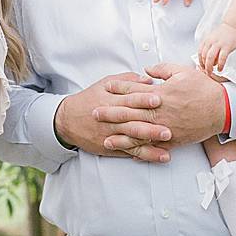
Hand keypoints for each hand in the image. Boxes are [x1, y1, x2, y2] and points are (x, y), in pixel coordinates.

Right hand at [53, 71, 170, 159]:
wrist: (67, 121)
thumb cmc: (89, 99)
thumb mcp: (105, 84)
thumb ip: (127, 81)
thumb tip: (149, 79)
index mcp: (111, 101)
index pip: (129, 100)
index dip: (143, 100)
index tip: (158, 100)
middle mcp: (112, 120)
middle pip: (132, 123)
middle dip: (150, 127)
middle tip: (168, 129)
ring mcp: (112, 135)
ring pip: (132, 140)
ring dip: (150, 144)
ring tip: (166, 146)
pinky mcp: (111, 147)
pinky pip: (129, 151)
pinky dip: (144, 155)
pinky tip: (158, 156)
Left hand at [101, 61, 229, 151]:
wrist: (222, 108)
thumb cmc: (203, 88)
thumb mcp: (183, 71)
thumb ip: (163, 69)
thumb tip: (147, 69)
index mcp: (160, 93)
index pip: (134, 91)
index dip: (118, 89)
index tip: (106, 89)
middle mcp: (160, 111)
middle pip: (130, 113)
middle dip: (111, 113)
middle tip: (95, 114)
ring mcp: (165, 127)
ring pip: (139, 133)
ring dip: (121, 136)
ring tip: (106, 138)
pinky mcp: (173, 139)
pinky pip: (154, 146)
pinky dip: (141, 151)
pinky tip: (130, 154)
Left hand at [196, 24, 235, 73]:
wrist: (233, 26)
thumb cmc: (224, 33)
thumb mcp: (213, 39)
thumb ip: (210, 49)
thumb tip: (210, 61)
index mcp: (206, 40)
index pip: (199, 53)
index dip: (200, 62)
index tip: (202, 67)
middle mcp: (210, 42)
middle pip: (203, 56)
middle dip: (204, 66)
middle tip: (206, 72)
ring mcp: (218, 44)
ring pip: (210, 58)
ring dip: (210, 67)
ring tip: (212, 72)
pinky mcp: (226, 47)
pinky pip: (221, 58)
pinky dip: (220, 65)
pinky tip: (220, 68)